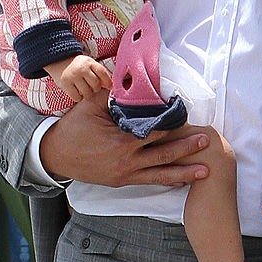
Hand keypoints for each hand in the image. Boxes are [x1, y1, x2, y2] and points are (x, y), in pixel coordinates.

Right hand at [40, 91, 212, 186]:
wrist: (55, 155)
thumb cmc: (74, 127)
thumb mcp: (92, 105)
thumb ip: (115, 94)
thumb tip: (135, 80)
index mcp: (121, 141)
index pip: (154, 131)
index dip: (172, 124)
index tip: (187, 116)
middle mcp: (127, 161)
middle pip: (164, 154)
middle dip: (187, 149)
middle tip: (206, 141)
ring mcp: (125, 174)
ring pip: (160, 174)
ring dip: (184, 172)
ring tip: (205, 171)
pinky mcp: (123, 181)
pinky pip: (149, 181)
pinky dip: (166, 181)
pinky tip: (182, 181)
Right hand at [44, 55, 111, 101]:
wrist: (60, 62)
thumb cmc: (80, 66)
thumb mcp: (91, 65)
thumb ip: (100, 73)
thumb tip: (110, 86)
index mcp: (90, 62)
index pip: (102, 73)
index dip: (108, 82)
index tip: (109, 87)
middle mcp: (81, 69)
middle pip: (96, 85)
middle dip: (96, 88)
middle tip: (91, 86)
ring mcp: (73, 76)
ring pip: (87, 93)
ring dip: (88, 94)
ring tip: (84, 89)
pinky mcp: (65, 84)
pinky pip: (77, 97)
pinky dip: (79, 97)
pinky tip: (77, 92)